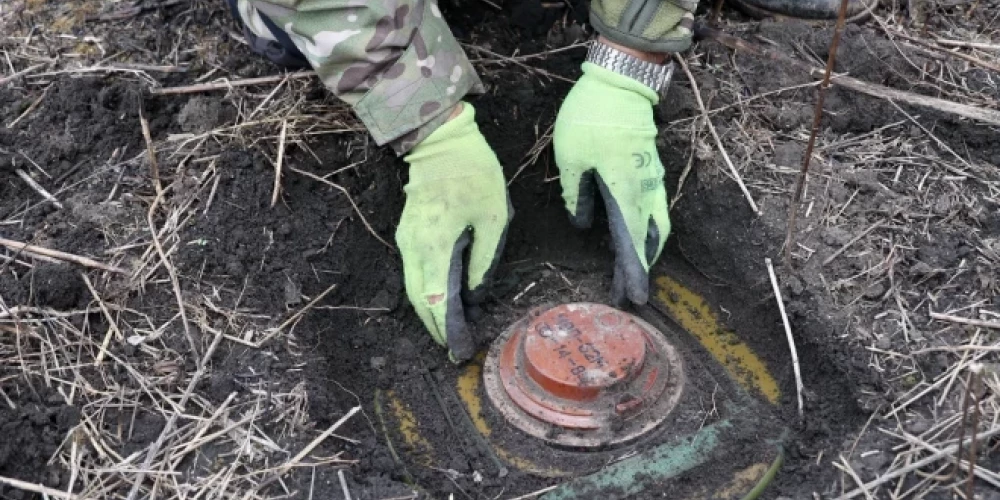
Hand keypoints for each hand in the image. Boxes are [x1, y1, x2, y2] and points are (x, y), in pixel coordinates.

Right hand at [397, 103, 511, 361]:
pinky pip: (414, 271)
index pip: (435, 299)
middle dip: (434, 326)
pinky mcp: (407, 233)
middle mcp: (413, 247)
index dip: (445, 327)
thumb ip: (483, 259)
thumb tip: (475, 293)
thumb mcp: (493, 217)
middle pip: (419, 298)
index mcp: (434, 244)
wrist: (441, 140)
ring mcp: (406, 240)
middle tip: (453, 347)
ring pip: (414, 287)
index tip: (457, 349)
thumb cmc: (473, 174)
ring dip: (429, 310)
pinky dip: (427, 290)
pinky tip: (444, 299)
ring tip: (449, 330)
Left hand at [553, 62, 670, 305]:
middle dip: (642, 266)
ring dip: (646, 249)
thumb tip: (583, 223)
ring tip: (632, 270)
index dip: (634, 270)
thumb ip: (576, 194)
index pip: (632, 239)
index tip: (636, 296)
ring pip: (656, 222)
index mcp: (624, 188)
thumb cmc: (590, 116)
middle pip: (650, 237)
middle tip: (630, 291)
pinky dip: (647, 228)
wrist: (620, 81)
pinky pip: (653, 206)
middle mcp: (645, 187)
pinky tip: (634, 236)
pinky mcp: (650, 168)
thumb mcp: (570, 157)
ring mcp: (652, 177)